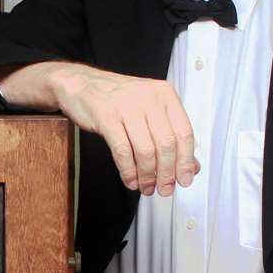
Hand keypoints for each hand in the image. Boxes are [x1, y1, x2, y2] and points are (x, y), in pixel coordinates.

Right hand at [1, 62, 196, 194]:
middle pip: (166, 144)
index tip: (185, 179)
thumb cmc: (118, 99)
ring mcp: (127, 106)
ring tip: (146, 187)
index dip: (186, 161)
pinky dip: (128, 170)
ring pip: (145, 150)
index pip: (184, 132)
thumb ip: (170, 135)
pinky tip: (130, 179)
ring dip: (147, 175)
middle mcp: (148, 97)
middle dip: (166, 173)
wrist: (82, 84)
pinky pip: (122, 151)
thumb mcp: (149, 111)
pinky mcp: (106, 116)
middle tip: (165, 189)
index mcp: (164, 94)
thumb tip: (190, 166)